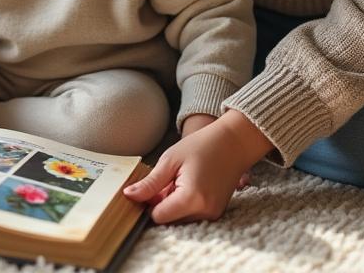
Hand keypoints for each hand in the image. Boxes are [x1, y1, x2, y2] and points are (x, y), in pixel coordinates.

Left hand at [123, 110, 271, 223]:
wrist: (235, 142)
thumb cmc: (203, 145)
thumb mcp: (170, 160)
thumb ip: (150, 183)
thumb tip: (128, 196)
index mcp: (191, 198)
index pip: (158, 216)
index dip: (149, 203)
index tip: (150, 187)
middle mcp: (205, 212)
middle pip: (169, 220)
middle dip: (162, 204)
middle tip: (167, 179)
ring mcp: (213, 214)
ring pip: (180, 219)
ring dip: (173, 204)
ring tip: (180, 180)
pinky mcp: (217, 212)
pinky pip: (192, 215)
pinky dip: (185, 204)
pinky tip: (189, 185)